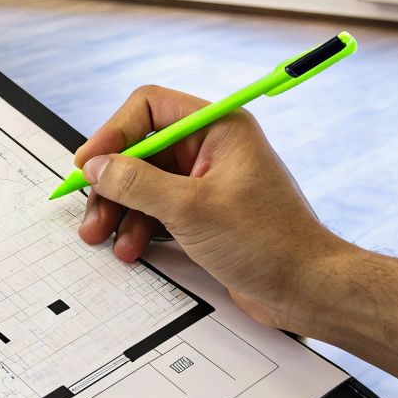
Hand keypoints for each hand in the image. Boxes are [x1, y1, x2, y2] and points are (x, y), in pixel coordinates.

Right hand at [72, 84, 397, 386]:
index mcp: (218, 128)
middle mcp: (212, 148)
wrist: (308, 290)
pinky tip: (131, 248)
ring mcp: (207, 182)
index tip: (89, 164)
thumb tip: (96, 166)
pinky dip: (139, 226)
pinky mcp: (205, 213)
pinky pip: (157, 209)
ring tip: (104, 238)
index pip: (149, 108)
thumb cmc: (271, 243)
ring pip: (144, 183)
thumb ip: (137, 183)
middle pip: (140, 150)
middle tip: (90, 211)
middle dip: (111, 182)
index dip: (113, 132)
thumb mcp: (191, 209)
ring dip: (120, 210)